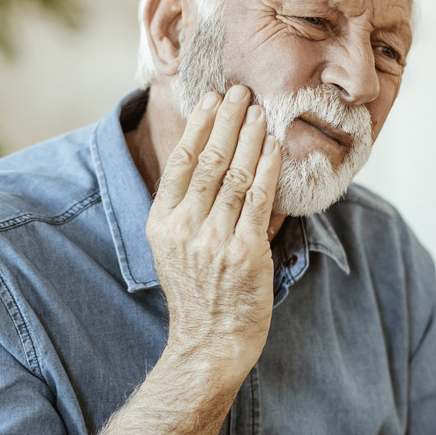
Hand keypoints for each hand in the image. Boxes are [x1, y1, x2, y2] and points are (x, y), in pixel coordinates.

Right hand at [145, 84, 282, 378]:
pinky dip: (267, 168)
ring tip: (259, 110)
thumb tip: (216, 160)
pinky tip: (273, 146)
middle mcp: (185, 228)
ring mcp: (214, 240)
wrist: (210, 342)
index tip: (210, 99)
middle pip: (208, 160)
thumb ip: (190, 209)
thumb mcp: (175, 249)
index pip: (180, 163)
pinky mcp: (245, 253)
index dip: (197, 126)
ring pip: (234, 174)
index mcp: (162, 224)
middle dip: (227, 120)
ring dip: (249, 136)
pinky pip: (258, 200)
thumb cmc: (198, 294)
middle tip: (240, 91)